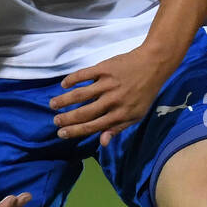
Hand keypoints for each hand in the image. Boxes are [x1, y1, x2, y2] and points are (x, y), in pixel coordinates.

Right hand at [49, 46, 163, 144]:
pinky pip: (83, 75)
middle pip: (84, 112)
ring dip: (64, 100)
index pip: (93, 126)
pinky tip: (64, 85)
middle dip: (66, 119)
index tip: (62, 134)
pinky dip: (71, 80)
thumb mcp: (136, 115)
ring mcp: (107, 84)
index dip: (76, 131)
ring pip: (80, 94)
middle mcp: (113, 101)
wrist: (153, 64)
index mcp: (120, 114)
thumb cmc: (145, 92)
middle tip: (55, 121)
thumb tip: (102, 142)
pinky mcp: (104, 68)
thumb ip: (118, 128)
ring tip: (53, 104)